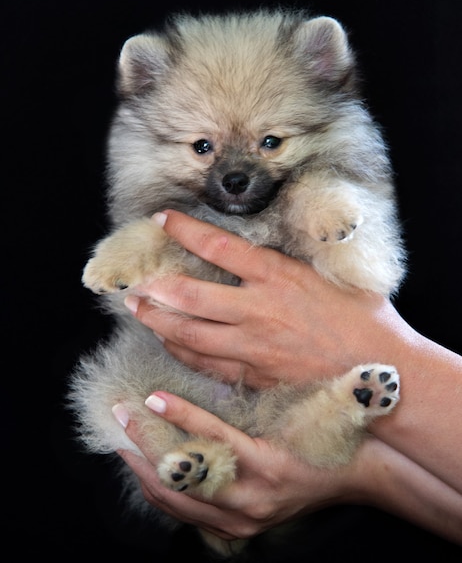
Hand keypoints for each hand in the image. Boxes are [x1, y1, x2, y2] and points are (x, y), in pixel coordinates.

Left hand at [116, 390, 461, 545]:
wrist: (360, 472)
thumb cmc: (333, 431)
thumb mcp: (307, 405)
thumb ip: (271, 381)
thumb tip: (236, 338)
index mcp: (271, 464)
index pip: (216, 441)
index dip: (182, 418)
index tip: (152, 397)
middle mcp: (254, 499)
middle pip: (185, 478)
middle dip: (147, 446)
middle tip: (122, 416)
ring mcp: (244, 519)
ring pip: (179, 501)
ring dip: (146, 468)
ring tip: (122, 439)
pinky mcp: (239, 527)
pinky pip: (187, 513)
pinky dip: (163, 489)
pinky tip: (146, 467)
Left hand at [125, 210, 404, 387]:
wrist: (383, 370)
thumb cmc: (363, 318)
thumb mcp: (331, 273)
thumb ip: (292, 260)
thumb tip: (266, 245)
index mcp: (278, 276)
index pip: (219, 246)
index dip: (185, 230)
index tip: (162, 220)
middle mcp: (259, 310)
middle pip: (191, 295)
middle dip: (156, 287)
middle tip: (134, 283)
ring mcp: (254, 347)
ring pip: (190, 335)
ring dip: (158, 322)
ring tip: (139, 311)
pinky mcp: (256, 376)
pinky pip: (207, 366)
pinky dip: (182, 354)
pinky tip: (170, 345)